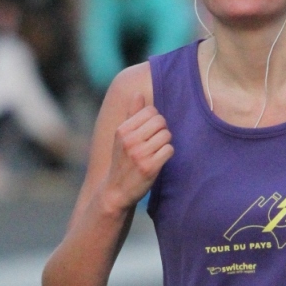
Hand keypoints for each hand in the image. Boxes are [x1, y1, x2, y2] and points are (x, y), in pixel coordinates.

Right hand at [103, 96, 173, 211]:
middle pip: (160, 121)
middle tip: (156, 142)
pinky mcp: (150, 167)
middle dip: (162, 130)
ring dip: (165, 143)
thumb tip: (137, 94)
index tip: (150, 131)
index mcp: (122, 130)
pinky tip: (159, 160)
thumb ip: (131, 115)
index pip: (150, 111)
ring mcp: (139, 154)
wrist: (116, 191)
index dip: (155, 119)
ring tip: (156, 151)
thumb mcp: (122, 137)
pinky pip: (169, 150)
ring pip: (166, 135)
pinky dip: (167, 154)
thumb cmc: (122, 161)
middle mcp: (130, 140)